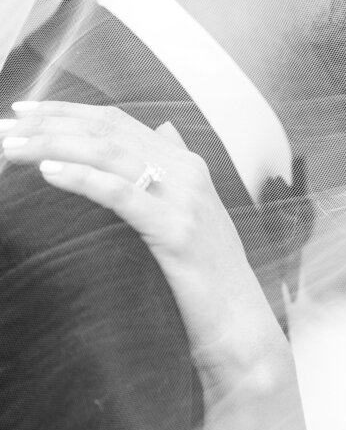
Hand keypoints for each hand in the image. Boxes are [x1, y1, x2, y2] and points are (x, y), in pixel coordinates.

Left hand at [0, 101, 288, 396]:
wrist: (238, 320)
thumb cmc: (206, 275)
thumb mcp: (190, 213)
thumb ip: (173, 171)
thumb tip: (164, 129)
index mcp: (187, 164)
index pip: (118, 121)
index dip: (67, 110)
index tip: (23, 110)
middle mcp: (188, 171)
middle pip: (108, 131)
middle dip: (50, 124)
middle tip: (5, 128)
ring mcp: (184, 198)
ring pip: (109, 154)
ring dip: (53, 145)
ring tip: (11, 148)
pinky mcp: (176, 230)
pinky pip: (121, 193)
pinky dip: (82, 177)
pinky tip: (49, 172)